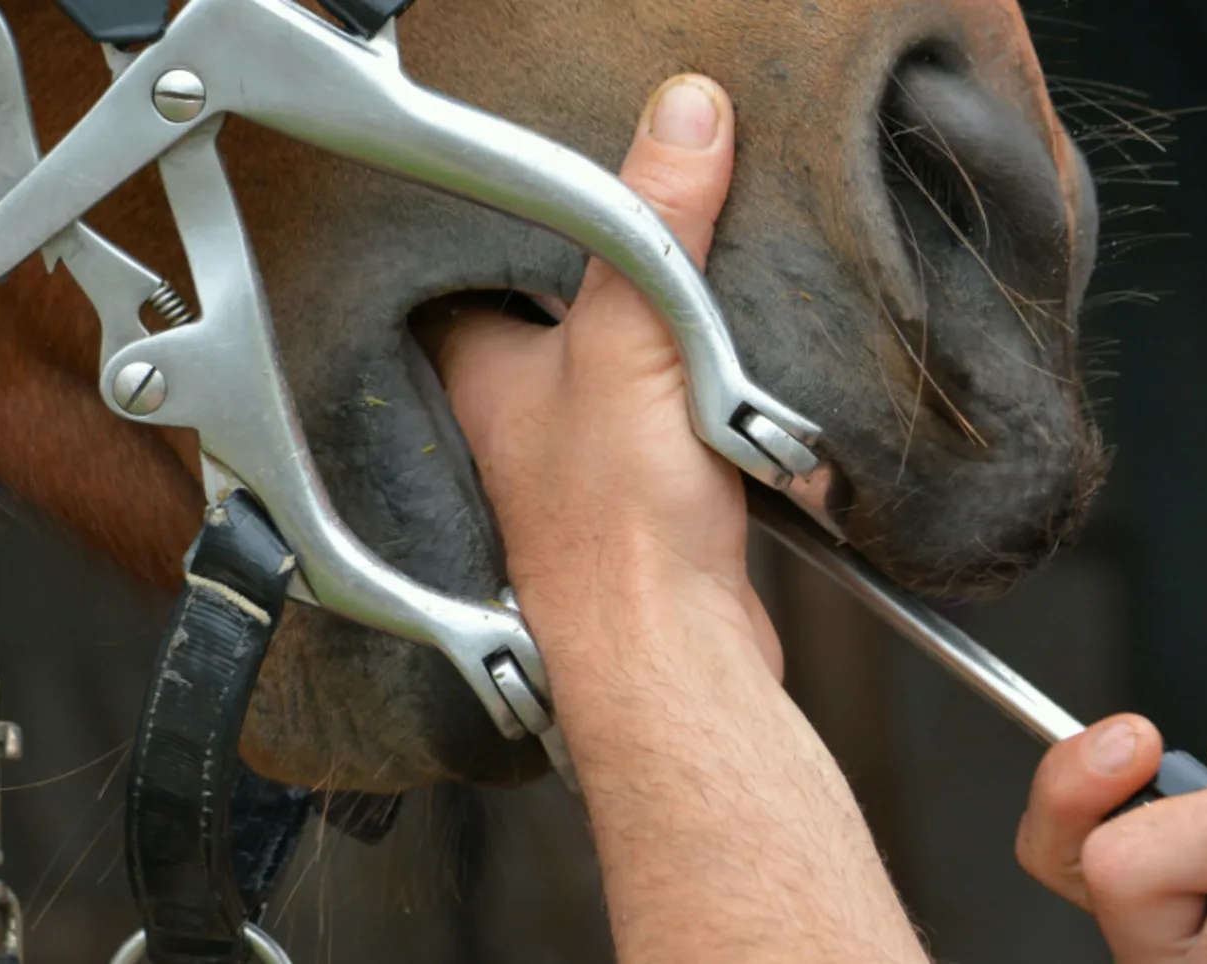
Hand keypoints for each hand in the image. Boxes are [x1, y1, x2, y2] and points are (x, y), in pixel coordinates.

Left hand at [422, 74, 780, 677]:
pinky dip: (708, 403)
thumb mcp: (637, 339)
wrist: (674, 658)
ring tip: (701, 303)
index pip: (471, 261)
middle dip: (604, 271)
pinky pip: (674, 424)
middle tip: (650, 222)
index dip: (510, 211)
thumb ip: (657, 223)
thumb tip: (683, 117)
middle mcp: (515, 420)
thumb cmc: (616, 533)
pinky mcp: (644, 504)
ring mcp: (578, 465)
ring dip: (666, 341)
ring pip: (618, 367)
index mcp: (479, 371)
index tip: (558, 168)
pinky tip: (735, 391)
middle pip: (553, 310)